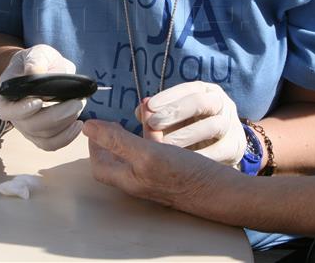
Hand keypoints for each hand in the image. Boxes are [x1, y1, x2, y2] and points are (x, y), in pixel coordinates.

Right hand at [0, 44, 84, 150]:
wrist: (44, 70)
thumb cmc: (38, 61)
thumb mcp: (37, 53)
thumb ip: (36, 60)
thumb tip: (35, 73)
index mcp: (7, 95)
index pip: (6, 111)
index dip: (20, 110)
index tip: (38, 101)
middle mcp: (15, 116)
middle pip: (30, 126)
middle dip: (55, 117)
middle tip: (76, 103)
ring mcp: (27, 128)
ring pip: (43, 137)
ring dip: (64, 126)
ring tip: (79, 107)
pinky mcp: (41, 135)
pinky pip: (51, 144)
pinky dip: (66, 138)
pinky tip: (78, 125)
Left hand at [83, 120, 236, 211]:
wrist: (225, 193)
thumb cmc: (187, 178)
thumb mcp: (148, 155)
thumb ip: (117, 142)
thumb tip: (89, 128)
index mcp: (128, 179)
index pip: (99, 163)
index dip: (94, 144)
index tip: (96, 124)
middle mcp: (140, 181)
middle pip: (115, 162)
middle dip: (111, 140)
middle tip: (114, 123)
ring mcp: (157, 179)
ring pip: (135, 157)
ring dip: (132, 137)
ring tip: (134, 122)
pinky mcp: (174, 174)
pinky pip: (155, 155)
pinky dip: (152, 140)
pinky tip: (161, 130)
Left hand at [137, 81, 246, 165]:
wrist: (221, 149)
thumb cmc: (189, 128)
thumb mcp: (175, 117)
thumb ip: (156, 113)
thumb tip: (140, 111)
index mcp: (205, 91)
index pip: (187, 89)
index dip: (167, 96)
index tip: (148, 106)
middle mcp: (221, 103)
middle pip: (201, 102)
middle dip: (175, 111)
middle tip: (153, 124)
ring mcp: (231, 124)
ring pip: (213, 126)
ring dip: (186, 135)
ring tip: (163, 146)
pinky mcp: (235, 146)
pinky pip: (220, 151)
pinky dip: (200, 156)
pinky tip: (181, 163)